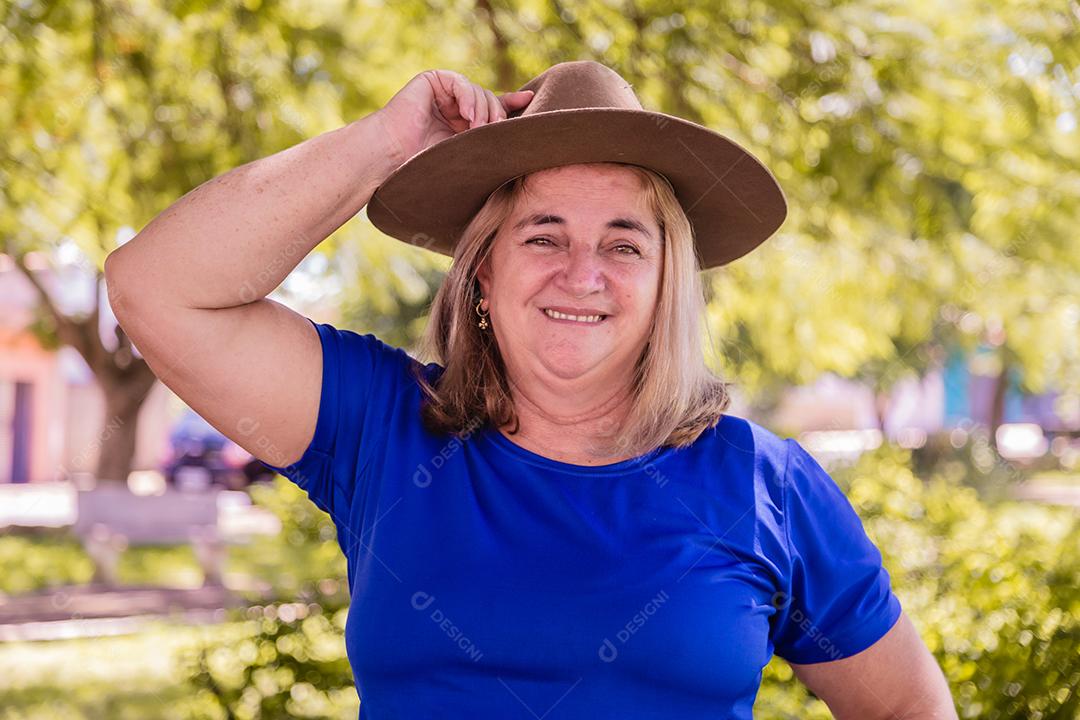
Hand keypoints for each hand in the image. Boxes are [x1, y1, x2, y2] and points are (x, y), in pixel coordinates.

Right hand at [374, 69, 534, 168]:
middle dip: (495, 114)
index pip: (491, 107)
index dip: (510, 102)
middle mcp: (453, 104)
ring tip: (476, 130)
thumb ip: (487, 140)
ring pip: (477, 92)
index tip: (530, 99)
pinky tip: (467, 115)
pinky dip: (467, 97)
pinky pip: (460, 83)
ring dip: (481, 110)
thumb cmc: (424, 163)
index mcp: (461, 122)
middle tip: (493, 132)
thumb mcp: (466, 152)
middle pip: (489, 99)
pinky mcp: (432, 80)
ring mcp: (443, 91)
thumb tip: (517, 142)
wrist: (393, 155)